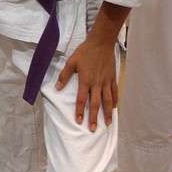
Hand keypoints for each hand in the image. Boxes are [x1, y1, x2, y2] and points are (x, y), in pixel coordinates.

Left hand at [54, 3, 127, 131]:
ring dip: (107, 113)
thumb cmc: (85, 51)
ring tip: (107, 123)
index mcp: (85, 80)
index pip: (82, 100)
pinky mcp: (112, 78)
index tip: (79, 121)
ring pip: (107, 100)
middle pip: (96, 104)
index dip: (80, 111)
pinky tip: (114, 108)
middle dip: (94, 117)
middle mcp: (97, 83)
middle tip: (93, 129)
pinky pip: (114, 92)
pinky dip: (115, 100)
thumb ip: (64, 75)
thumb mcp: (71, 62)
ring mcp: (106, 81)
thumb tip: (57, 88)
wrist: (101, 42)